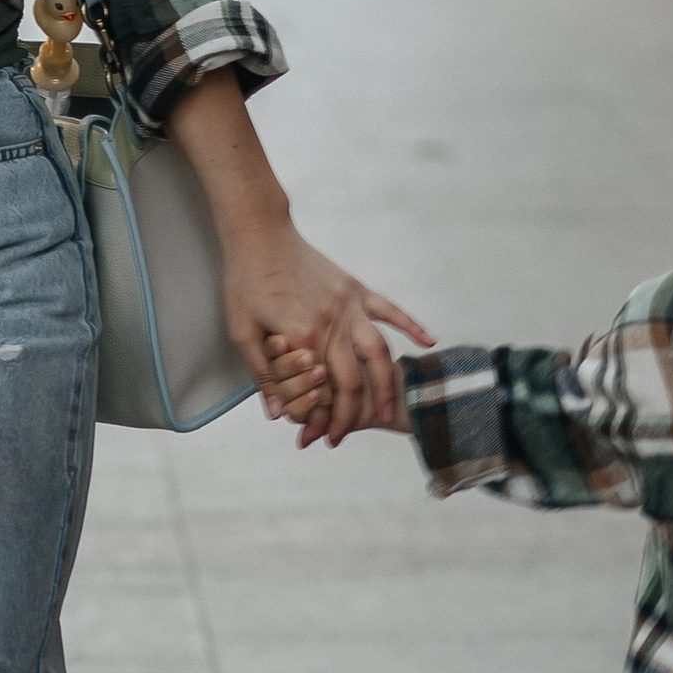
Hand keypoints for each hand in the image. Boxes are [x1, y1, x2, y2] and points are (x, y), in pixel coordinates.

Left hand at [220, 229, 428, 443]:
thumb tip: (275, 415)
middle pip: (352, 379)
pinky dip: (411, 326)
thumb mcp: (242, 331)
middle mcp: (332, 322)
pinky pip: (390, 310)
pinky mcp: (355, 288)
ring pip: (378, 352)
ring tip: (392, 410)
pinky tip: (430, 341)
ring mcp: (348, 304)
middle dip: (351, 415)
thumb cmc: (245, 281)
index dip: (321, 419)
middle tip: (346, 437)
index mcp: (302, 336)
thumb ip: (262, 374)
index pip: (319, 390)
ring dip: (387, 384)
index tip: (319, 438)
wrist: (259, 234)